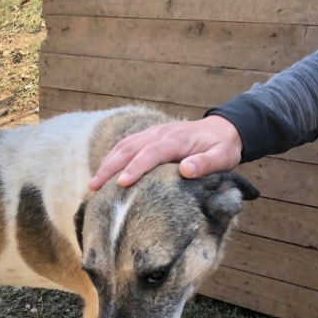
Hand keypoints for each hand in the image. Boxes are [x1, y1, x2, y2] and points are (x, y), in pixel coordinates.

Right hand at [88, 115, 242, 189]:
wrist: (224, 129)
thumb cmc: (223, 147)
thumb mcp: (223, 157)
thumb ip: (206, 164)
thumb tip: (185, 170)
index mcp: (176, 140)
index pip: (151, 153)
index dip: (135, 168)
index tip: (122, 183)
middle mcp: (160, 134)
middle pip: (129, 148)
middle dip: (110, 168)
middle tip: (93, 188)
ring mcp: (152, 133)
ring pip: (123, 146)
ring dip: (106, 164)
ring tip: (92, 185)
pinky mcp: (149, 137)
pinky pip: (126, 145)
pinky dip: (112, 158)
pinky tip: (103, 173)